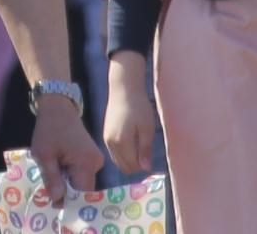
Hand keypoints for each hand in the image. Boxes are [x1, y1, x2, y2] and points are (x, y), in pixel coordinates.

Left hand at [25, 93, 104, 204]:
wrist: (59, 109)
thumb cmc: (49, 130)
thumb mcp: (44, 154)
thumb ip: (52, 178)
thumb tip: (58, 200)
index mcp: (86, 163)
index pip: (82, 193)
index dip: (68, 202)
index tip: (53, 206)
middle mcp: (96, 163)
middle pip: (84, 189)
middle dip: (68, 195)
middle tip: (49, 196)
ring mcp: (96, 160)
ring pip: (83, 183)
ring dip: (69, 186)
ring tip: (53, 183)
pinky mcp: (92, 157)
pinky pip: (83, 174)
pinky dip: (71, 178)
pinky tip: (59, 173)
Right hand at [102, 55, 158, 174]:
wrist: (123, 89)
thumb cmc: (139, 107)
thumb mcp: (147, 128)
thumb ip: (145, 150)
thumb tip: (146, 168)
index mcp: (121, 142)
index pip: (132, 166)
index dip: (143, 165)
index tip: (150, 154)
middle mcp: (111, 143)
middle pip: (123, 167)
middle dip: (136, 165)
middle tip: (146, 152)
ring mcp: (106, 139)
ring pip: (117, 161)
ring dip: (129, 160)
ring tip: (140, 146)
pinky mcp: (105, 134)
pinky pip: (114, 153)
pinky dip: (123, 154)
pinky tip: (132, 143)